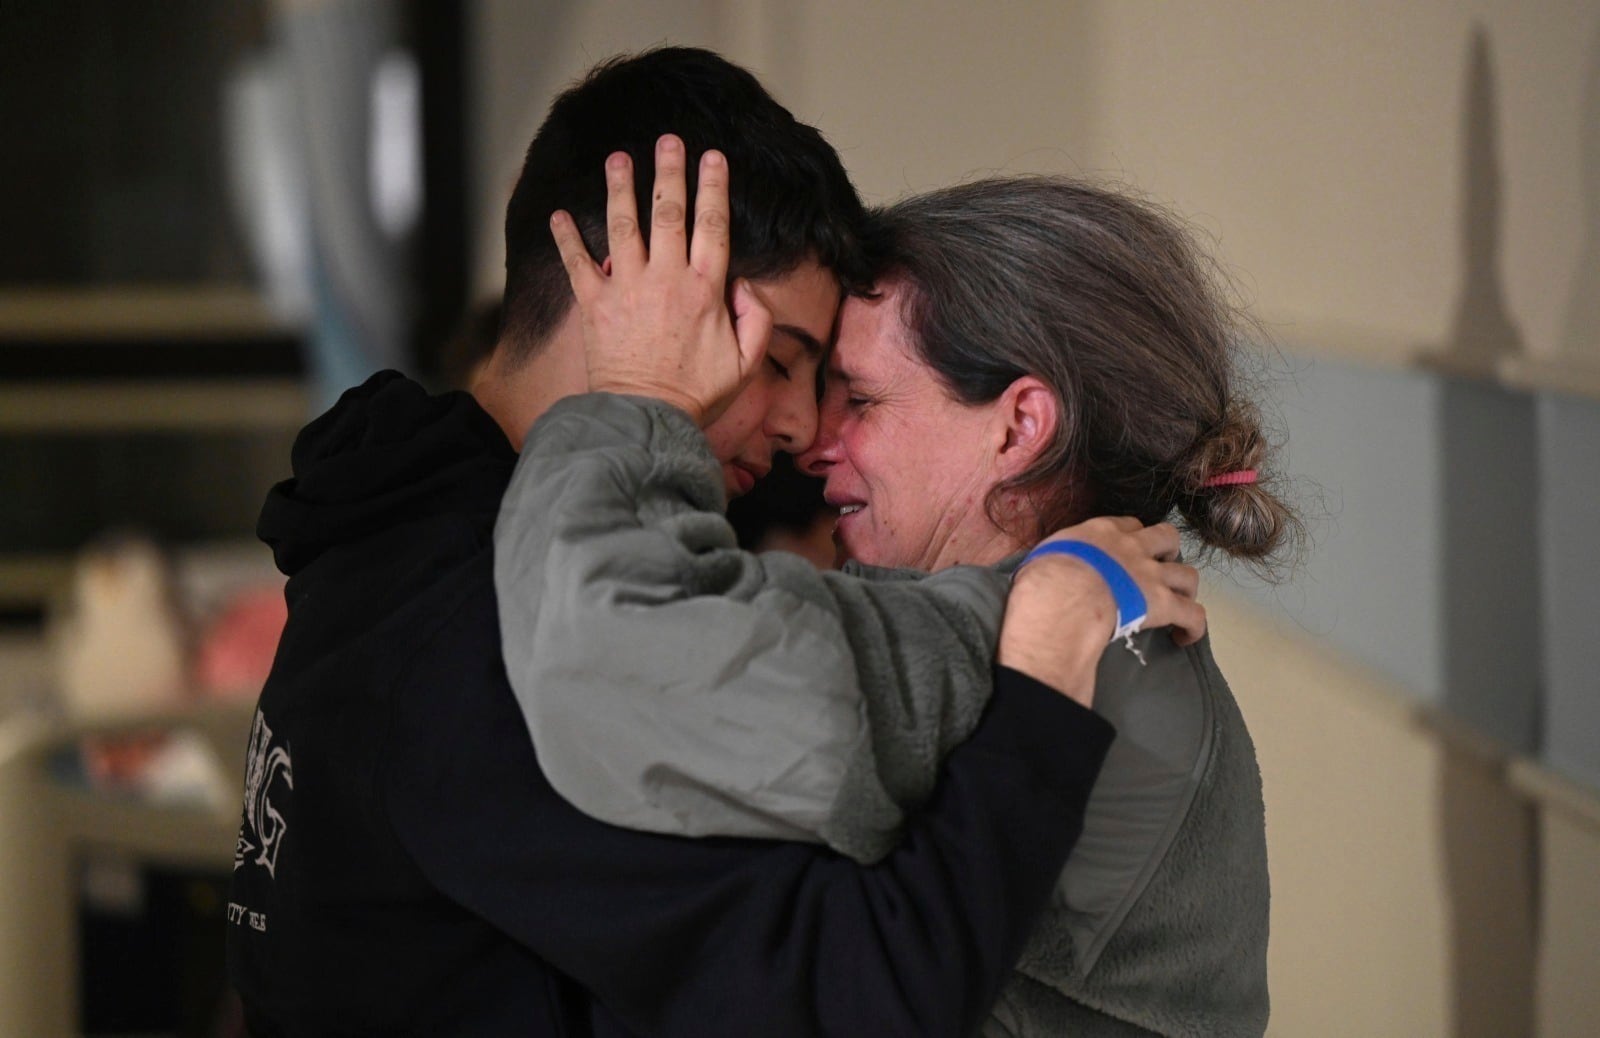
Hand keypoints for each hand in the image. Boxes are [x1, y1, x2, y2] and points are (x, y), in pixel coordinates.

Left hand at [548, 134, 772, 426]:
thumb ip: (756, 321)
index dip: (714, 187)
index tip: (713, 157)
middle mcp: (666, 278)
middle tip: (668, 140)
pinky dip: (566, 238)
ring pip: (624, 225)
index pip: (713, 225)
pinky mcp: (595, 304)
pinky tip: (558, 214)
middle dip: (669, 171)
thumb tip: (747, 286)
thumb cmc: (696, 395)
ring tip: (618, 157)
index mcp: (705, 289)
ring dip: (620, 187)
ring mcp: (627, 288)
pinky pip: (577, 263)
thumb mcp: (745, 364)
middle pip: (669, 211)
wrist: (645, 418)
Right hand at [999, 518, 1204, 707]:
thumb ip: (1057, 555)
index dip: (1134, 537)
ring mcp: (1152, 575)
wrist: (1064, 593)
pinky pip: (1193, 614)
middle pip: (1168, 538)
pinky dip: (1193, 625)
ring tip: (1176, 603)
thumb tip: (1049, 566)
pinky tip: (1184, 637)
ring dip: (1184, 588)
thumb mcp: (1045, 554)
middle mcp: (1133, 548)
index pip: (1129, 525)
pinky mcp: (1163, 604)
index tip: (1128, 551)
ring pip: (1188, 575)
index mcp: (1103, 532)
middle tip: (1158, 570)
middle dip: (1168, 552)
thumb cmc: (1045, 575)